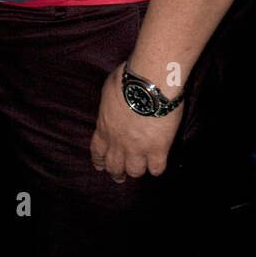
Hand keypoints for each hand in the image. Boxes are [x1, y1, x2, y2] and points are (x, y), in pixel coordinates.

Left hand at [89, 62, 183, 182]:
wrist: (147, 82)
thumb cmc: (127, 79)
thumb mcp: (108, 90)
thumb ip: (109, 105)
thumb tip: (113, 105)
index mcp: (104, 127)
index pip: (97, 151)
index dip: (99, 160)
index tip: (100, 166)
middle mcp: (118, 142)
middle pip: (114, 166)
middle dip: (116, 173)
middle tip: (120, 176)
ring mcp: (138, 148)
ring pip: (134, 171)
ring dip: (136, 171)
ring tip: (140, 170)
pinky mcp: (158, 149)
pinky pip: (156, 169)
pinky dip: (157, 168)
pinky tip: (158, 163)